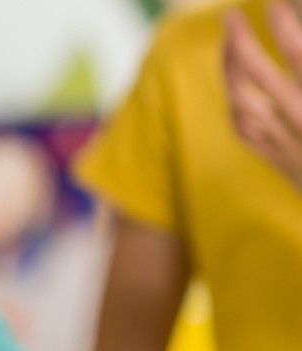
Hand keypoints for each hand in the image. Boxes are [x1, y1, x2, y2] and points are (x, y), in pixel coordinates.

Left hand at [225, 3, 301, 188]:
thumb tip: (300, 53)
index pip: (299, 54)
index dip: (284, 24)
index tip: (274, 4)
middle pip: (257, 76)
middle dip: (239, 41)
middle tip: (230, 15)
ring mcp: (288, 145)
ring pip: (242, 103)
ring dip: (229, 71)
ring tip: (229, 44)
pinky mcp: (282, 163)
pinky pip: (245, 131)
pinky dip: (234, 105)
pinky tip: (233, 88)